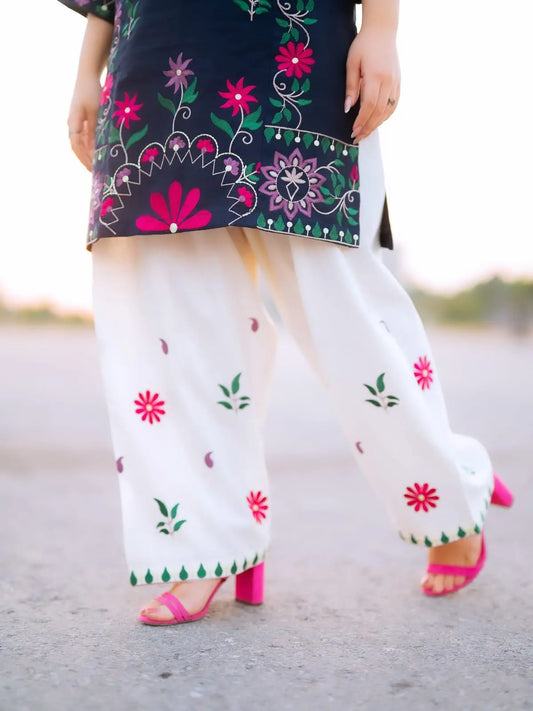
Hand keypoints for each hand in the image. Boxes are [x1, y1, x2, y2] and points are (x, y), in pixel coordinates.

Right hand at [67, 76, 101, 170]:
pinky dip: (92, 145)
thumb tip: (95, 150)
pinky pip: (86, 136)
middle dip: (86, 159)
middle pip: (78, 147)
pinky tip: (100, 151)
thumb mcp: (95, 113)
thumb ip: (94, 131)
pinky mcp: (83, 118)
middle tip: (97, 172)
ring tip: (99, 164)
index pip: (76, 146)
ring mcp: (77, 121)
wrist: (88, 75)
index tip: (92, 169)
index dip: (84, 159)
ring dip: (89, 153)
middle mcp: (73, 124)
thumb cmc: (92, 92)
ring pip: (82, 142)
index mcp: (73, 123)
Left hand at [344, 27, 400, 141]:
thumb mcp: (352, 63)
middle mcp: (389, 81)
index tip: (353, 131)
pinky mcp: (398, 83)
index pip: (369, 105)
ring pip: (387, 110)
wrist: (382, 31)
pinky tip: (377, 122)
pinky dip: (385, 116)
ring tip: (365, 133)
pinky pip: (393, 105)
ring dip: (376, 124)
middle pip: (379, 111)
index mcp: (376, 76)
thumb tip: (348, 109)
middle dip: (368, 127)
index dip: (361, 121)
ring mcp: (396, 83)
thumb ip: (351, 86)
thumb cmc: (363, 46)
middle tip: (357, 137)